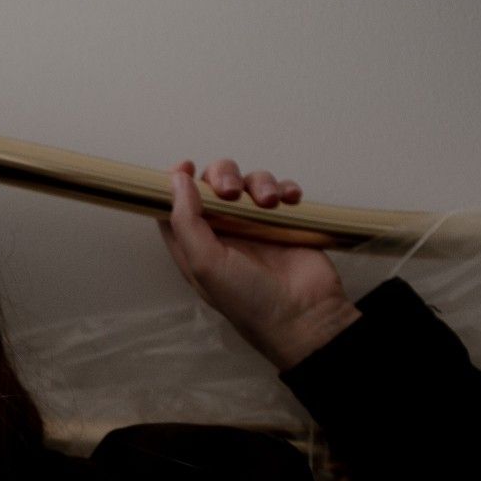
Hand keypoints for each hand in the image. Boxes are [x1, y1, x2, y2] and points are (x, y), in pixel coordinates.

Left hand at [156, 158, 360, 371]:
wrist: (304, 314)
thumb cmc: (249, 300)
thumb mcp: (205, 264)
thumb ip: (186, 221)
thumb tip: (176, 180)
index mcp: (195, 245)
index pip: (176, 206)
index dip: (177, 183)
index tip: (185, 167)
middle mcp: (223, 233)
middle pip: (213, 185)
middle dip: (223, 176)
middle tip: (232, 190)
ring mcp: (255, 226)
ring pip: (249, 183)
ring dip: (260, 182)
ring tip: (271, 202)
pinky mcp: (284, 223)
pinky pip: (281, 191)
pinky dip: (285, 188)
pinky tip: (290, 201)